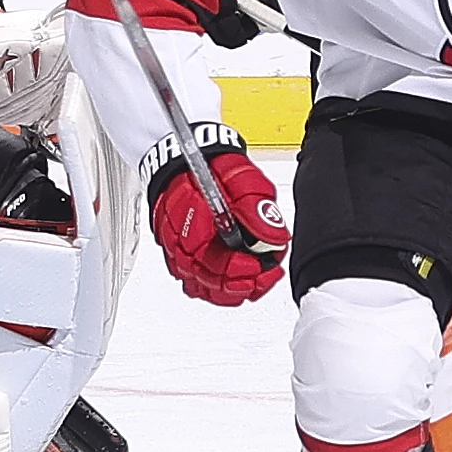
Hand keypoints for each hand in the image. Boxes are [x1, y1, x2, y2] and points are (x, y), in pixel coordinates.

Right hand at [146, 128, 288, 304]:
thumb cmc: (214, 169)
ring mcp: (176, 251)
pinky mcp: (177, 256)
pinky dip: (215, 286)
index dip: (243, 271)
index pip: (215, 262)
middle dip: (242, 283)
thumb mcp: (243, 182)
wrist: (190, 162)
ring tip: (254, 280)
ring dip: (230, 289)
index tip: (264, 266)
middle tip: (265, 274)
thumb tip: (276, 238)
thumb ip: (257, 211)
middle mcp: (180, 241)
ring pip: (202, 286)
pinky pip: (194, 283)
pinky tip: (233, 281)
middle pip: (209, 281)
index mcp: (194, 222)